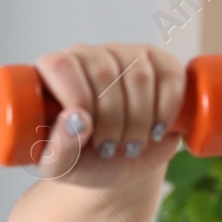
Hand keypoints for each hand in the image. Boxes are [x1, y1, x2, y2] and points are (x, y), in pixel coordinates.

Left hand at [30, 42, 186, 188]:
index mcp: (51, 73)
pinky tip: (156, 129)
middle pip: (104, 73)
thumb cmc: (83, 162)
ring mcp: (124, 54)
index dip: (77, 97)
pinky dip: (166, 109)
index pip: (61, 66)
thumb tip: (75, 120)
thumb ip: (58, 150)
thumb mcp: (60, 167)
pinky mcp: (160, 62)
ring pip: (139, 76)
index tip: (86, 130)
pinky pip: (170, 75)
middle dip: (111, 121)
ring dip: (138, 121)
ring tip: (129, 145)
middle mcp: (87, 55)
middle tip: (108, 149)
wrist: (121, 165)